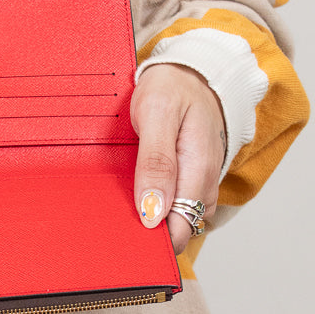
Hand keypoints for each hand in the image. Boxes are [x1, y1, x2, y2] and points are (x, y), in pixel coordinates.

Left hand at [130, 64, 226, 254]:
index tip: (121, 236)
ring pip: (172, 220)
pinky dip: (149, 204)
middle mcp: (203, 186)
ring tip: (117, 203)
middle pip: (174, 232)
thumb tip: (152, 212)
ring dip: (145, 218)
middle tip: (110, 218)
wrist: (191, 72)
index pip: (179, 232)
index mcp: (199, 172)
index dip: (152, 241)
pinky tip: (129, 194)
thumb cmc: (173, 88)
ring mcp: (197, 185)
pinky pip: (170, 205)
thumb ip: (156, 162)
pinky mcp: (188, 181)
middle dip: (144, 232)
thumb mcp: (157, 114)